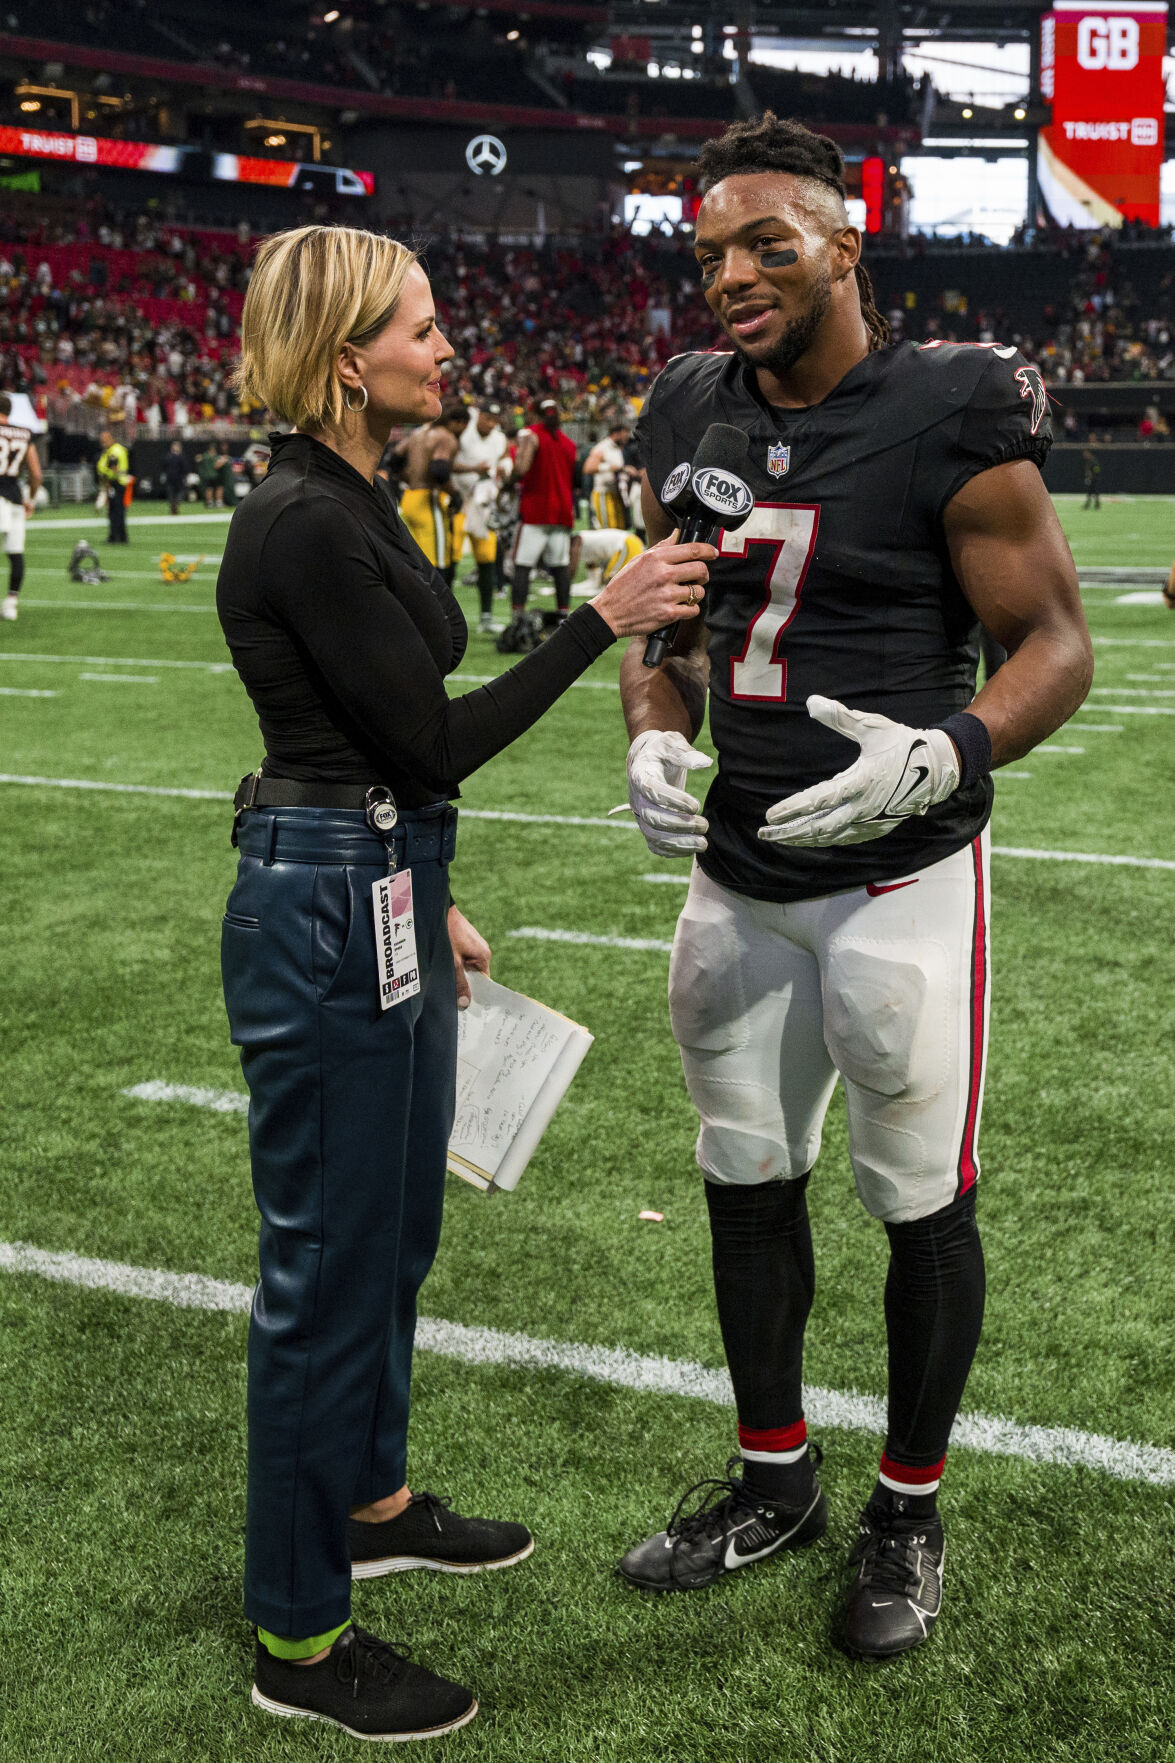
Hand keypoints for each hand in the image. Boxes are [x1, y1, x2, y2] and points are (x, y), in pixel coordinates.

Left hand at [448, 905, 490, 1009]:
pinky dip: (455, 966)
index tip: (467, 1007)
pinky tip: (445, 969)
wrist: (438, 910)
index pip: (484, 983)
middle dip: (464, 985)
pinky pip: (462, 959)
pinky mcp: (464, 942)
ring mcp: (473, 946)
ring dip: (457, 975)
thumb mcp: (452, 963)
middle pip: (475, 976)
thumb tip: (465, 1004)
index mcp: (484, 956)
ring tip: (447, 983)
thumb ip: (459, 984)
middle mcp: (482, 952)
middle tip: (453, 999)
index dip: (476, 994)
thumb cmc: (448, 934)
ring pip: (467, 968)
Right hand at [592, 530, 713, 638]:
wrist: (610, 612)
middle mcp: (663, 575)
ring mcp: (667, 595)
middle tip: (698, 577)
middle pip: (701, 570)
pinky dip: (690, 609)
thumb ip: (660, 547)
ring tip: (686, 594)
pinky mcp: (668, 614)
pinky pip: (693, 610)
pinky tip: (681, 607)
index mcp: (656, 559)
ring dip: (696, 593)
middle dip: (703, 574)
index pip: (692, 549)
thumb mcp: (638, 560)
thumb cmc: (623, 586)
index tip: (712, 553)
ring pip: (699, 592)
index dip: (708, 551)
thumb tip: (676, 534)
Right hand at [625, 728, 711, 855]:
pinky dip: (673, 852)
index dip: (673, 801)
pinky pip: (656, 846)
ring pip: (654, 836)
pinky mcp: (648, 828)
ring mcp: (640, 816)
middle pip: (653, 818)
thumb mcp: (672, 743)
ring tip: (704, 843)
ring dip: (680, 843)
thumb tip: (705, 763)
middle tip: (705, 825)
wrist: (650, 761)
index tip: (696, 805)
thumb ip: (685, 752)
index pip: (652, 792)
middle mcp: (637, 799)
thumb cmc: (663, 751)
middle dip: (680, 825)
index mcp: (641, 776)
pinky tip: (693, 849)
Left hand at [758, 696, 960, 847]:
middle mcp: (864, 808)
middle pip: (819, 827)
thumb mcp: (871, 727)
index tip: (770, 815)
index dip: (793, 809)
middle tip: (764, 833)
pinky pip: (845, 838)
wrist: (937, 768)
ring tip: (780, 837)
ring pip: (830, 836)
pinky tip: (809, 839)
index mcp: (861, 783)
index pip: (819, 801)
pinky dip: (824, 840)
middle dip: (789, 832)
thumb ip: (840, 717)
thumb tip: (811, 702)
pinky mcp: (877, 827)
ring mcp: (871, 821)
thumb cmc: (903, 744)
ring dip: (803, 838)